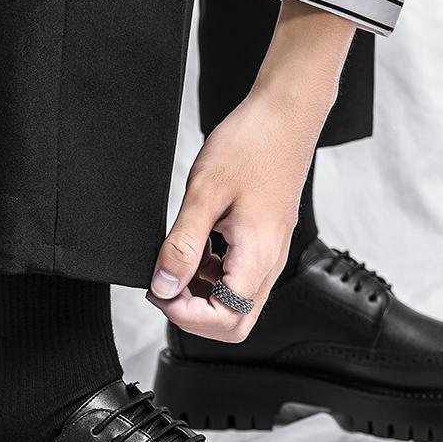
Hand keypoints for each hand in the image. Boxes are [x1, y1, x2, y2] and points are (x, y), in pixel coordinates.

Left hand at [147, 0, 355, 340]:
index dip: (184, 314)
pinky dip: (211, 278)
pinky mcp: (265, 246)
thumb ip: (182, 246)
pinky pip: (238, 282)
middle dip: (192, 315)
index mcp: (257, 257)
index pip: (224, 320)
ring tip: (176, 262)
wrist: (284, 116)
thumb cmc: (250, 145)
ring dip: (200, 296)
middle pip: (233, 324)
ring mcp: (270, 257)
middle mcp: (269, 264)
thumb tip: (164, 287)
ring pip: (235, 306)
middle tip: (165, 284)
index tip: (158, 289)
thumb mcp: (204, 194)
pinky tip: (196, 251)